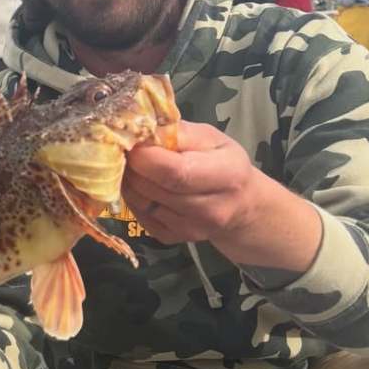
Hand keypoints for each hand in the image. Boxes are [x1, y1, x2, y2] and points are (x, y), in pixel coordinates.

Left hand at [122, 120, 320, 271]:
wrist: (241, 206)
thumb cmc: (223, 162)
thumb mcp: (211, 138)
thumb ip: (178, 132)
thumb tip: (142, 130)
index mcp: (227, 175)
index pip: (175, 172)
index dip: (146, 157)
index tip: (133, 142)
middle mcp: (211, 209)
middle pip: (154, 188)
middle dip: (133, 166)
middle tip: (128, 150)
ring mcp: (191, 229)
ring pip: (141, 202)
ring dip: (130, 181)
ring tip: (135, 166)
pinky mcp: (172, 239)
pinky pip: (139, 216)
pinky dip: (134, 198)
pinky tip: (142, 185)